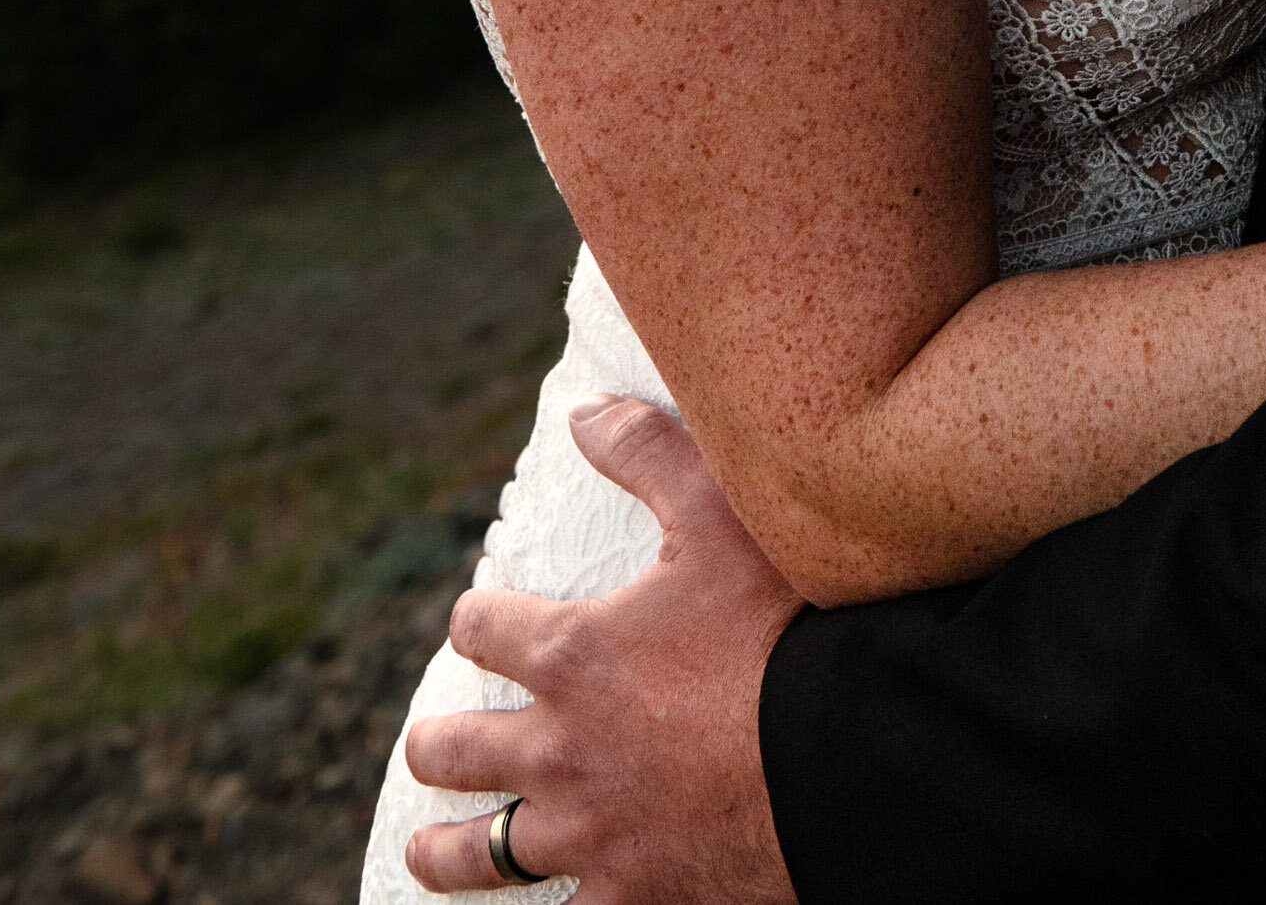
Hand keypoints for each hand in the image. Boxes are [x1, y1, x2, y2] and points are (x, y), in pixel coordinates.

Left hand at [404, 396, 804, 903]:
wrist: (840, 757)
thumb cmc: (781, 625)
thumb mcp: (719, 512)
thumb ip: (646, 451)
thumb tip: (580, 410)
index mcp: (571, 654)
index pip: (484, 628)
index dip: (478, 618)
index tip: (479, 619)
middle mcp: (559, 750)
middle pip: (459, 750)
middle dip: (437, 745)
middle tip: (428, 746)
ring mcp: (589, 834)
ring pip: (484, 854)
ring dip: (446, 850)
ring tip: (426, 847)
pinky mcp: (631, 896)